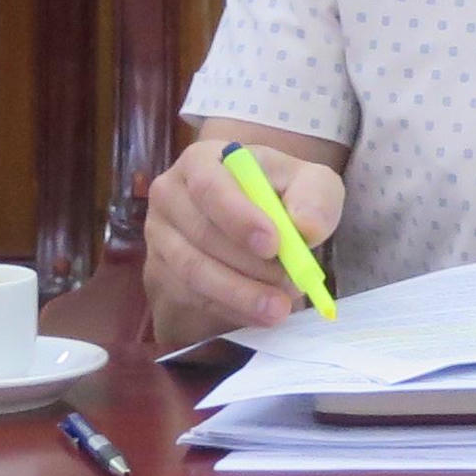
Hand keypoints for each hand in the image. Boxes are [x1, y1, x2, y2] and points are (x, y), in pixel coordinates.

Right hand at [145, 137, 346, 347]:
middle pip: (201, 234)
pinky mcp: (160, 272)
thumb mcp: (311, 183)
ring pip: (193, 271)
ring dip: (240, 292)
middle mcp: (170, 195)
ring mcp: (160, 236)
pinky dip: (229, 308)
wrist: (259, 217)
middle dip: (248, 264)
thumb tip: (307, 229)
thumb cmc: (282, 192)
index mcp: (202, 160)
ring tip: (280, 306)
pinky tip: (260, 315)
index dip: (239, 217)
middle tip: (290, 282)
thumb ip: (315, 198)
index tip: (274, 244)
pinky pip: (190, 296)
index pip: (210, 186)